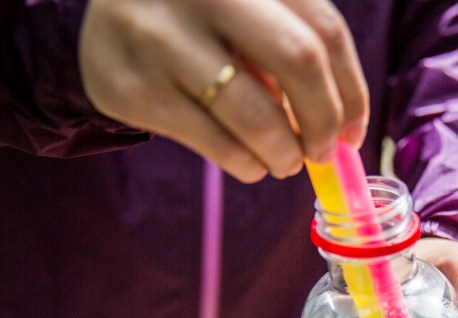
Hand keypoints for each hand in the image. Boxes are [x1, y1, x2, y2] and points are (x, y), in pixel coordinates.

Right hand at [79, 0, 368, 181]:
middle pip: (300, 61)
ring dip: (285, 154)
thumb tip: (346, 129)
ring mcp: (160, 36)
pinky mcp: (133, 88)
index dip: (352, 91)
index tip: (354, 132)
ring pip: (257, 116)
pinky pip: (215, 143)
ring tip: (285, 160)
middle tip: (323, 150)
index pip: (325, 30)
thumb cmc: (201, 18)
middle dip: (323, 121)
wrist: (103, 17)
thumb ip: (297, 48)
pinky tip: (250, 163)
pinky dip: (247, 164)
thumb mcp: (250, 10)